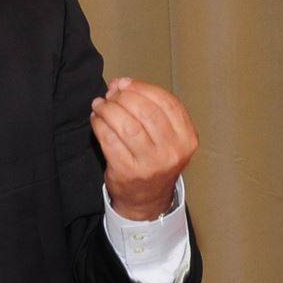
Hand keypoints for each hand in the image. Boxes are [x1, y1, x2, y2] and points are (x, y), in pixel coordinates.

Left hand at [90, 77, 197, 220]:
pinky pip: (109, 139)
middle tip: (110, 94)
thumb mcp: (166, 136)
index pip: (167, 103)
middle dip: (123, 97)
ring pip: (126, 125)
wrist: (147, 199)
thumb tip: (120, 83)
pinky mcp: (127, 171)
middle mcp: (172, 152)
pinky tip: (96, 119)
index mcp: (187, 138)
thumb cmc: (154, 159)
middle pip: (145, 111)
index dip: (142, 88)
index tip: (125, 83)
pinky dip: (99, 124)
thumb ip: (148, 107)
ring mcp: (150, 164)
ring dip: (108, 109)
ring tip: (99, 104)